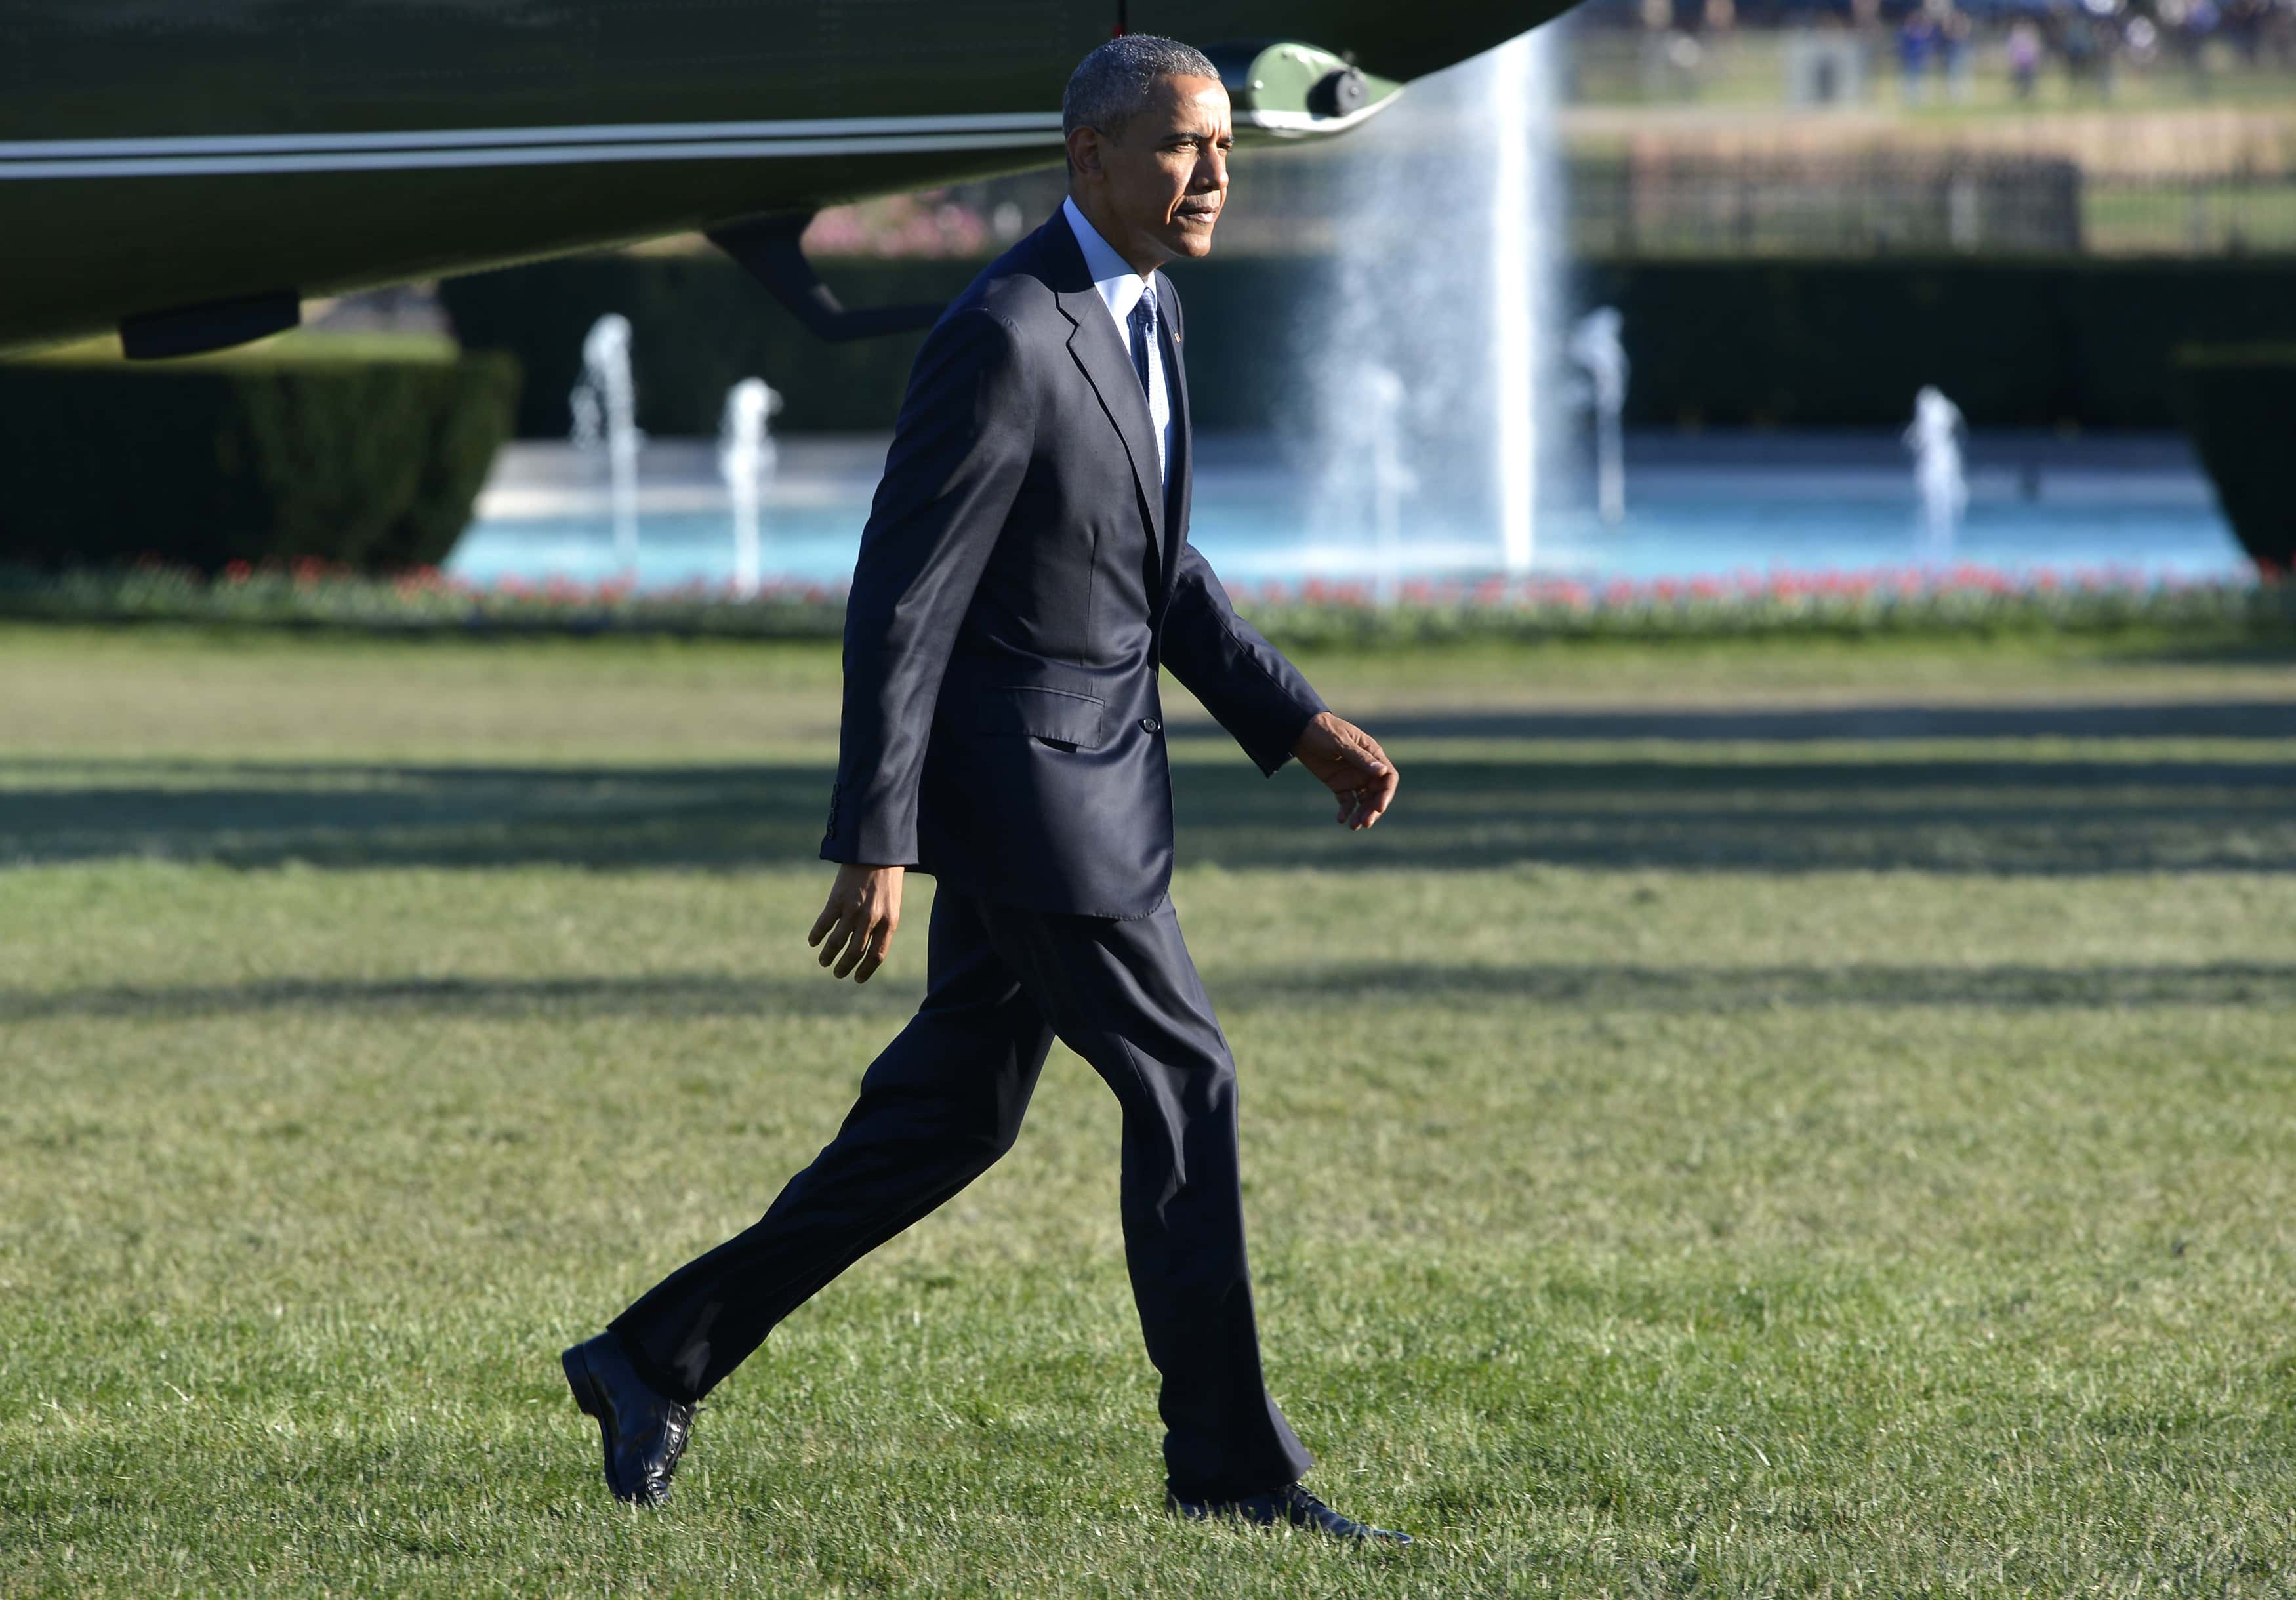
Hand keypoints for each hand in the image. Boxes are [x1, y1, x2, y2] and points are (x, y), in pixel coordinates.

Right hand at [808, 863, 904, 982]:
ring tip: (823, 962)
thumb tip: (868, 949)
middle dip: (845, 967)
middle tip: (838, 973)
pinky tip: (813, 941)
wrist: (876, 851)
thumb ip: (882, 925)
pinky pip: (824, 923)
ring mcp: (853, 910)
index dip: (866, 971)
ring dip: (828, 956)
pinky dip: (817, 935)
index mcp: (889, 922)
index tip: (857, 979)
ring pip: (837, 942)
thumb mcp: (892, 904)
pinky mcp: (837, 899)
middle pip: (855, 953)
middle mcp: (871, 919)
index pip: (876, 956)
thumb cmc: (887, 879)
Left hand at [1291, 711, 1397, 829]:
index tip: (1379, 807)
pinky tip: (1341, 819)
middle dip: (1373, 809)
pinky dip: (1346, 811)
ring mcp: (1353, 777)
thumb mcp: (1340, 742)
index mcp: (1372, 754)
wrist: (1300, 731)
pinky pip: (1347, 801)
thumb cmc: (1323, 730)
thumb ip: (1360, 758)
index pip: (1388, 777)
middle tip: (1366, 822)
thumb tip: (1382, 771)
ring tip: (1354, 826)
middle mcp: (1366, 768)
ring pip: (1363, 800)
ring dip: (1361, 813)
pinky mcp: (1339, 784)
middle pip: (1377, 793)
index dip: (1386, 794)